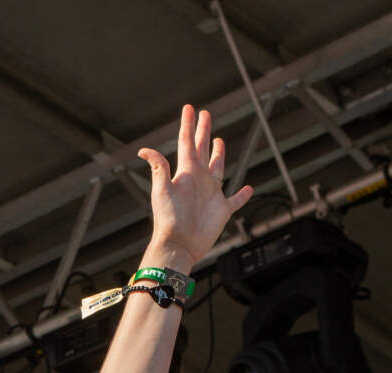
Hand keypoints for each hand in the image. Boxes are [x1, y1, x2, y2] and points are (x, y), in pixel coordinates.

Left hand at [137, 105, 254, 267]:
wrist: (179, 245)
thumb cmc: (169, 220)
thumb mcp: (162, 190)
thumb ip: (158, 168)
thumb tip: (143, 150)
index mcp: (186, 173)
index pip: (187, 143)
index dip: (188, 125)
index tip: (190, 108)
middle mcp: (198, 180)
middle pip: (202, 149)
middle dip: (204, 131)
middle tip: (206, 114)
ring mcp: (211, 194)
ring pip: (217, 169)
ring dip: (219, 155)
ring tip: (219, 142)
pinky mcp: (221, 210)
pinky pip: (235, 200)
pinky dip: (242, 195)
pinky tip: (248, 188)